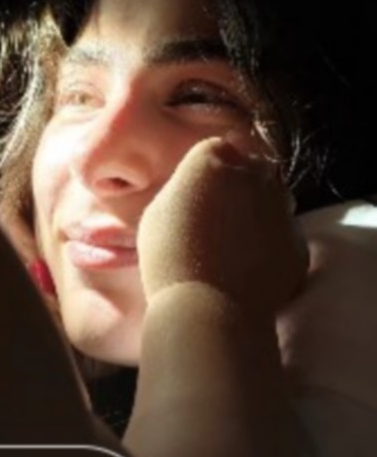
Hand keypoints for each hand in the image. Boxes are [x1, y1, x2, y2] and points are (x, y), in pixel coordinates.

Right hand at [137, 138, 307, 316]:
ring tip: (238, 241)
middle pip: (252, 167)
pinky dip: (273, 245)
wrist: (207, 307)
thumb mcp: (158, 211)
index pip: (217, 149)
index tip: (199, 192)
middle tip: (220, 215)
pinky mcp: (297, 242)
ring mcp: (281, 207)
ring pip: (276, 197)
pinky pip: (286, 234)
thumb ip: (184, 189)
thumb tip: (196, 191)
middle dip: (240, 184)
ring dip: (261, 210)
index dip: (208, 171)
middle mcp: (252, 174)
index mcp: (212, 158)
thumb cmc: (170, 257)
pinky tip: (252, 266)